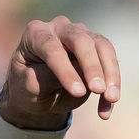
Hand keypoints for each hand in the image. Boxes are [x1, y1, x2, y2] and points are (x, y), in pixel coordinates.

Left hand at [0, 16, 119, 128]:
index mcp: (35, 33)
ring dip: (110, 74)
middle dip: (92, 66)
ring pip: (103, 48)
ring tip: (111, 99)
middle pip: (81, 41)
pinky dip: (112, 86)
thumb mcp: (28, 86)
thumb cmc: (26, 86)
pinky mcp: (97, 48)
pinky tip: (105, 111)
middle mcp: (59, 28)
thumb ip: (48, 77)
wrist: (35, 92)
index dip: (66, 70)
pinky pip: (111, 63)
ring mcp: (81, 35)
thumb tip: (80, 73)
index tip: (78, 93)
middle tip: (98, 90)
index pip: (52, 48)